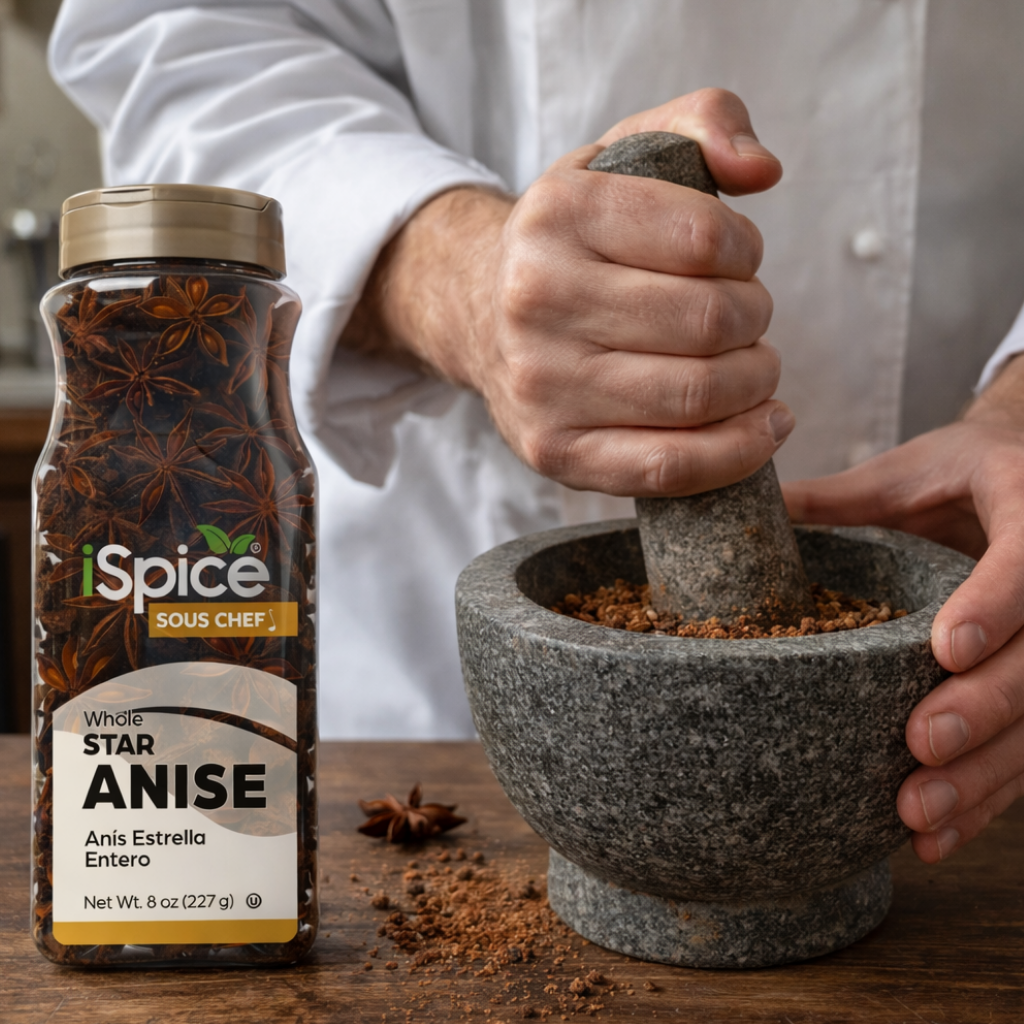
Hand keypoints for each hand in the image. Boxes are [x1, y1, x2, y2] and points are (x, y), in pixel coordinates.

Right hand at [342, 89, 791, 495]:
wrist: (478, 311)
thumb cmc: (572, 241)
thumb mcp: (624, 153)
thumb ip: (704, 122)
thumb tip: (761, 169)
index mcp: (557, 216)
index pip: (707, 239)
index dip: (748, 252)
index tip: (738, 262)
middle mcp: (536, 299)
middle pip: (709, 322)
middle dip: (754, 318)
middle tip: (744, 317)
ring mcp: (540, 384)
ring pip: (697, 394)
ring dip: (755, 381)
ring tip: (751, 365)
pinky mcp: (553, 450)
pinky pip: (668, 466)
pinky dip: (736, 451)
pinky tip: (763, 426)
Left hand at [784, 354, 1023, 861]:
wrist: (1016, 480)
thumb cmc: (956, 473)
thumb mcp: (902, 472)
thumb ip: (838, 498)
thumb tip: (745, 507)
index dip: (994, 607)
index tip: (946, 650)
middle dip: (983, 709)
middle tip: (921, 745)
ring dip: (983, 776)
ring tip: (919, 814)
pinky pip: (1022, 751)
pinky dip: (982, 799)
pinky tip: (934, 839)